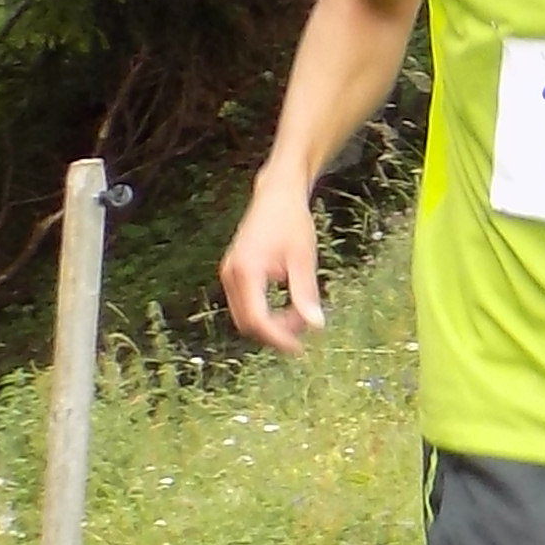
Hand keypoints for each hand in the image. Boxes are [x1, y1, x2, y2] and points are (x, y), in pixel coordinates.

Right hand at [222, 172, 327, 349]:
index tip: (300, 348)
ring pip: (245, 317)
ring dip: (270, 324)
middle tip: (304, 328)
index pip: (257, 319)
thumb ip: (306, 294)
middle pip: (248, 323)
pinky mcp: (233, 274)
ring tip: (299, 313)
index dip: (278, 338)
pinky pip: (245, 305)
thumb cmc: (292, 222)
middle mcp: (231, 274)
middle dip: (275, 333)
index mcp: (246, 270)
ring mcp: (228, 274)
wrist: (276, 196)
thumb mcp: (303, 259)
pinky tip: (288, 305)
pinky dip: (265, 312)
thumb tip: (316, 327)